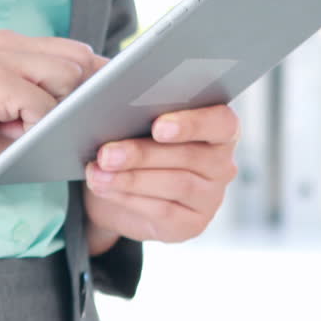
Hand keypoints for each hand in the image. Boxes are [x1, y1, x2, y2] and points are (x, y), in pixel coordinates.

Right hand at [0, 29, 106, 198]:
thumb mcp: (24, 112)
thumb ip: (57, 93)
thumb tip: (111, 89)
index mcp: (12, 43)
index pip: (79, 51)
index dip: (93, 82)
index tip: (94, 108)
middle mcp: (4, 42)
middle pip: (80, 62)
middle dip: (72, 100)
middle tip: (36, 124)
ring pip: (68, 81)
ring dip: (51, 115)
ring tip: (17, 127)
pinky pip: (44, 107)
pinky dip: (34, 129)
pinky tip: (6, 133)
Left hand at [83, 105, 238, 250]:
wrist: (119, 193)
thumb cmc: (132, 143)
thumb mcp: (134, 122)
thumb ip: (137, 108)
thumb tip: (113, 96)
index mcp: (218, 128)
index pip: (221, 122)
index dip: (192, 124)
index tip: (158, 127)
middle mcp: (221, 163)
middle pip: (188, 156)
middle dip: (142, 154)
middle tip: (106, 154)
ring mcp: (210, 197)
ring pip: (175, 184)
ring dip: (131, 178)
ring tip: (98, 173)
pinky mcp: (192, 224)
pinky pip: (163, 211)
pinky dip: (129, 198)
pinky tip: (105, 188)